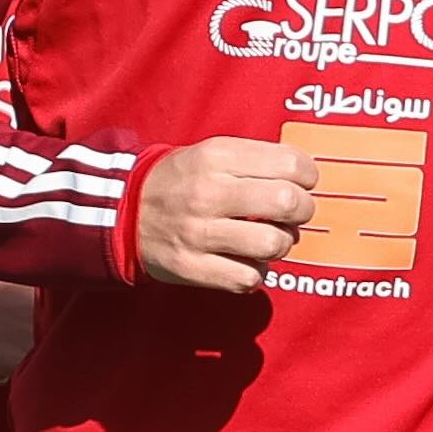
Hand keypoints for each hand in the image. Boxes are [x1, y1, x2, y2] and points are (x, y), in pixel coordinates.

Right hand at [132, 136, 312, 288]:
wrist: (124, 210)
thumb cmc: (183, 180)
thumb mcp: (213, 153)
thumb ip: (259, 159)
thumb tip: (308, 177)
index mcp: (217, 158)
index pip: (291, 164)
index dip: (308, 176)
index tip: (302, 183)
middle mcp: (208, 194)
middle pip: (288, 203)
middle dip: (302, 210)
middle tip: (292, 212)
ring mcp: (199, 233)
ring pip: (274, 244)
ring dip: (281, 243)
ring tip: (269, 237)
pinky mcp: (192, 268)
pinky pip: (249, 278)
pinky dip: (256, 272)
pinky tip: (246, 260)